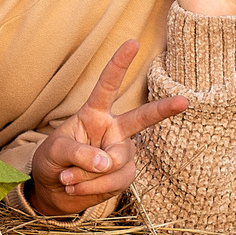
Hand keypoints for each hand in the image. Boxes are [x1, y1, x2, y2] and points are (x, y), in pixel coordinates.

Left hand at [28, 39, 191, 215]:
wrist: (52, 191)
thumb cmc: (51, 161)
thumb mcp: (55, 151)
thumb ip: (78, 153)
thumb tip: (107, 163)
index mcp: (94, 114)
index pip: (108, 86)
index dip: (119, 64)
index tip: (133, 42)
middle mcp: (112, 130)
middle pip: (141, 118)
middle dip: (163, 109)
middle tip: (184, 100)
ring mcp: (120, 153)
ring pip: (118, 162)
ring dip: (90, 174)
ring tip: (67, 178)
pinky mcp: (122, 175)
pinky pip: (116, 181)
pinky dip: (93, 187)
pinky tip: (75, 187)